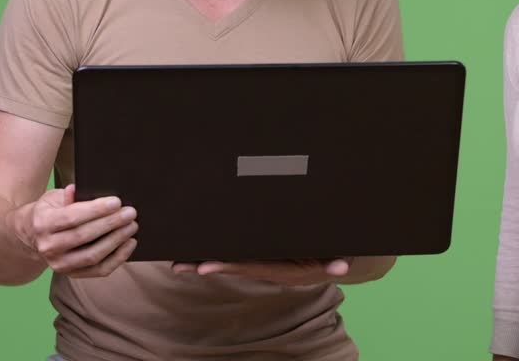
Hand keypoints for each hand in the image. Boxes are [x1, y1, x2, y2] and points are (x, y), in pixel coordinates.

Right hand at [17, 184, 137, 277]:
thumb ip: (69, 195)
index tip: (117, 202)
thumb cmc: (52, 210)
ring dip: (116, 241)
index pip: (72, 217)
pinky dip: (118, 258)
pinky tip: (130, 243)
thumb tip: (83, 189)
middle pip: (83, 236)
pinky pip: (99, 270)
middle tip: (130, 213)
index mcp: (43, 223)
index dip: (96, 210)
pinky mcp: (72, 274)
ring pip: (92, 256)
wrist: (35, 235)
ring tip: (132, 226)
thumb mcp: (54, 197)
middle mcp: (48, 246)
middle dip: (110, 224)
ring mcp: (59, 264)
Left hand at [170, 257, 352, 285]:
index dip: (227, 266)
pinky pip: (235, 254)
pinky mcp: (259, 254)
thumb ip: (335, 262)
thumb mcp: (334, 258)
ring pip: (229, 261)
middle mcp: (265, 267)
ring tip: (177, 262)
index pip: (249, 267)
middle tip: (177, 266)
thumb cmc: (330, 257)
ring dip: (204, 261)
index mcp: (279, 269)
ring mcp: (260, 262)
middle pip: (231, 266)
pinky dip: (216, 253)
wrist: (329, 263)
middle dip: (205, 265)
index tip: (205, 267)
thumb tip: (342, 266)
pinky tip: (196, 250)